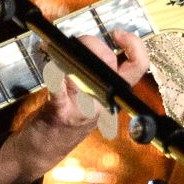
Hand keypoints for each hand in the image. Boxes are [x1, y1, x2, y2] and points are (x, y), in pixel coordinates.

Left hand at [0, 29, 152, 183]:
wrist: (45, 148)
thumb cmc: (68, 117)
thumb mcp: (93, 96)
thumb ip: (98, 73)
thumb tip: (92, 45)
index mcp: (113, 94)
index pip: (138, 66)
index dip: (135, 46)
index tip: (118, 34)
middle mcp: (104, 102)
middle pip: (110, 63)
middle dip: (92, 46)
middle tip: (77, 46)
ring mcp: (83, 108)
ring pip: (88, 73)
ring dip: (71, 57)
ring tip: (55, 51)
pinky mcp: (60, 113)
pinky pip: (59, 91)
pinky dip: (54, 76)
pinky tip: (49, 64)